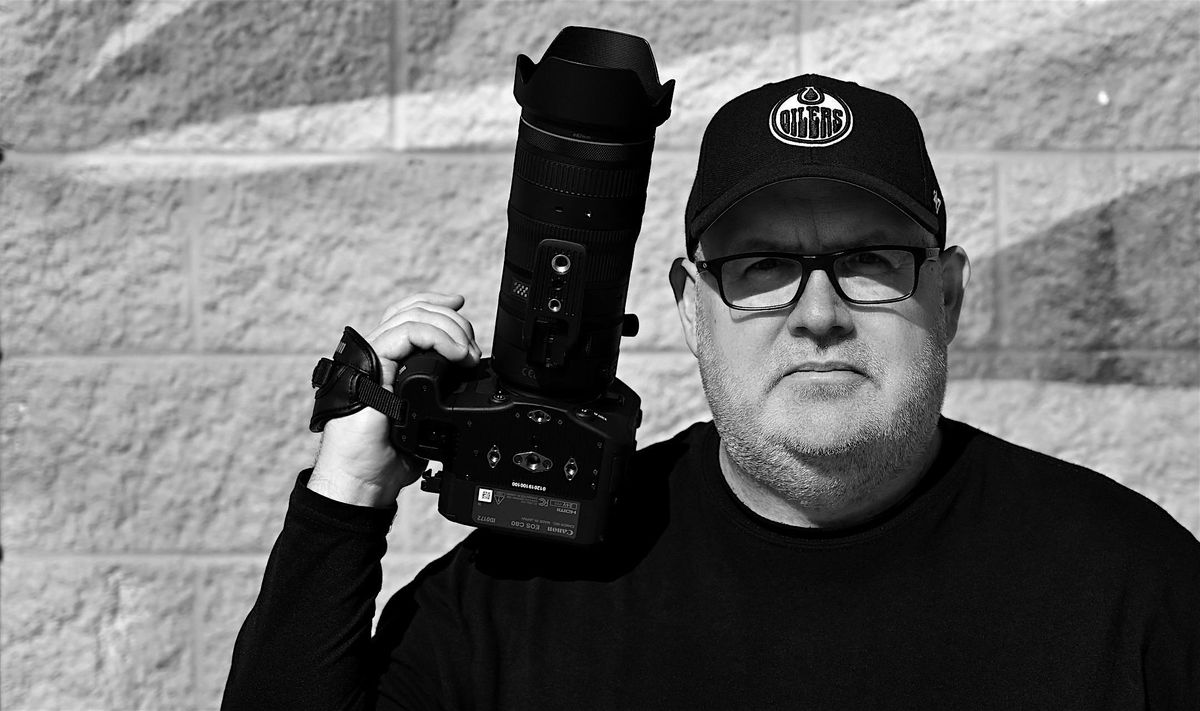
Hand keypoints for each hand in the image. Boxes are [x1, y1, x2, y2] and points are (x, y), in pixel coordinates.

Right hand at [308, 293, 481, 506]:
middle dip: (451, 320)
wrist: (361, 480)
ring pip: (411, 316)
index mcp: (386, 363)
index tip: (461, 306)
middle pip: (412, 310)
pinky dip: (436, 337)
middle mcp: (376, 355)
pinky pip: (404, 334)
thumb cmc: (386, 459)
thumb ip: (438, 397)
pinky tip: (455, 355)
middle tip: (472, 348)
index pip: (408, 316)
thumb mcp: (425, 420)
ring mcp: (370, 359)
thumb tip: (467, 388)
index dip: (435, 305)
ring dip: (449, 329)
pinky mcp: (369, 366)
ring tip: (468, 355)